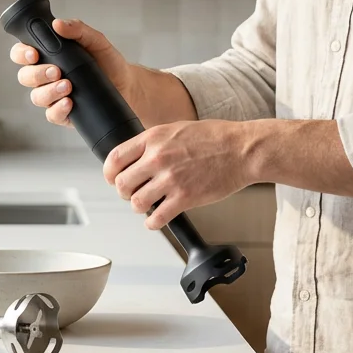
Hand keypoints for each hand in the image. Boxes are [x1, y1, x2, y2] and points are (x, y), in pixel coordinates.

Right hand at [9, 19, 132, 126]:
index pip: (22, 53)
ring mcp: (53, 96)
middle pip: (25, 76)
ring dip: (49, 91)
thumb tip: (58, 24)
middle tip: (56, 71)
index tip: (34, 53)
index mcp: (48, 56)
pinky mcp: (63, 114)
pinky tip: (69, 102)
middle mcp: (46, 77)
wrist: (128, 86)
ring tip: (67, 86)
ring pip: (36, 97)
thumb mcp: (97, 41)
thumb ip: (78, 29)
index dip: (21, 53)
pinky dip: (58, 109)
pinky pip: (52, 115)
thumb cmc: (108, 62)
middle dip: (37, 74)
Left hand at [102, 120, 255, 229]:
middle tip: (133, 193)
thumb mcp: (177, 129)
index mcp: (153, 138)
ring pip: (135, 203)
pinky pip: (156, 219)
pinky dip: (153, 223)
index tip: (112, 179)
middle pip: (121, 184)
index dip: (109, 173)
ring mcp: (170, 179)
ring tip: (147, 205)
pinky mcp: (185, 198)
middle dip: (124, 192)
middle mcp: (157, 158)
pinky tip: (158, 218)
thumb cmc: (215, 138)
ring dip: (138, 207)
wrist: (242, 150)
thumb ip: (154, 142)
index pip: (115, 158)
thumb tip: (136, 156)